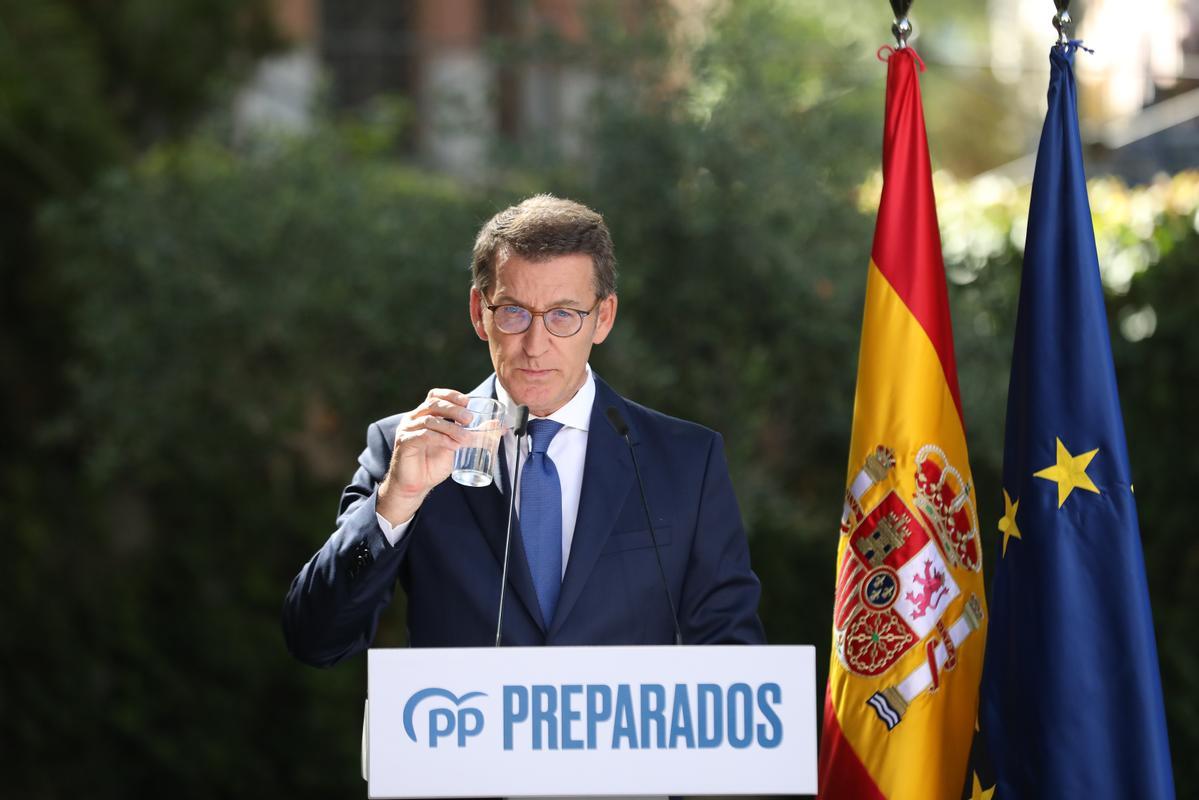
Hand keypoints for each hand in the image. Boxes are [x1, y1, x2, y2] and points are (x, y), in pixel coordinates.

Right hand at [377, 388, 473, 523]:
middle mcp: (414, 418)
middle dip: (454, 409)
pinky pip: (423, 436)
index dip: (451, 395)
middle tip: (470, 419)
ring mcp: (407, 429)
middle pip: (433, 404)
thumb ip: (474, 435)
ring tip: (466, 438)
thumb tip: (498, 427)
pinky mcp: (404, 443)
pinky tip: (452, 445)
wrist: (417, 486)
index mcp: (425, 415)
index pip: (435, 396)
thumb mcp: (457, 446)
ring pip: (430, 421)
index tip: (467, 401)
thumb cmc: (435, 464)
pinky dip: (440, 439)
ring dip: (451, 428)